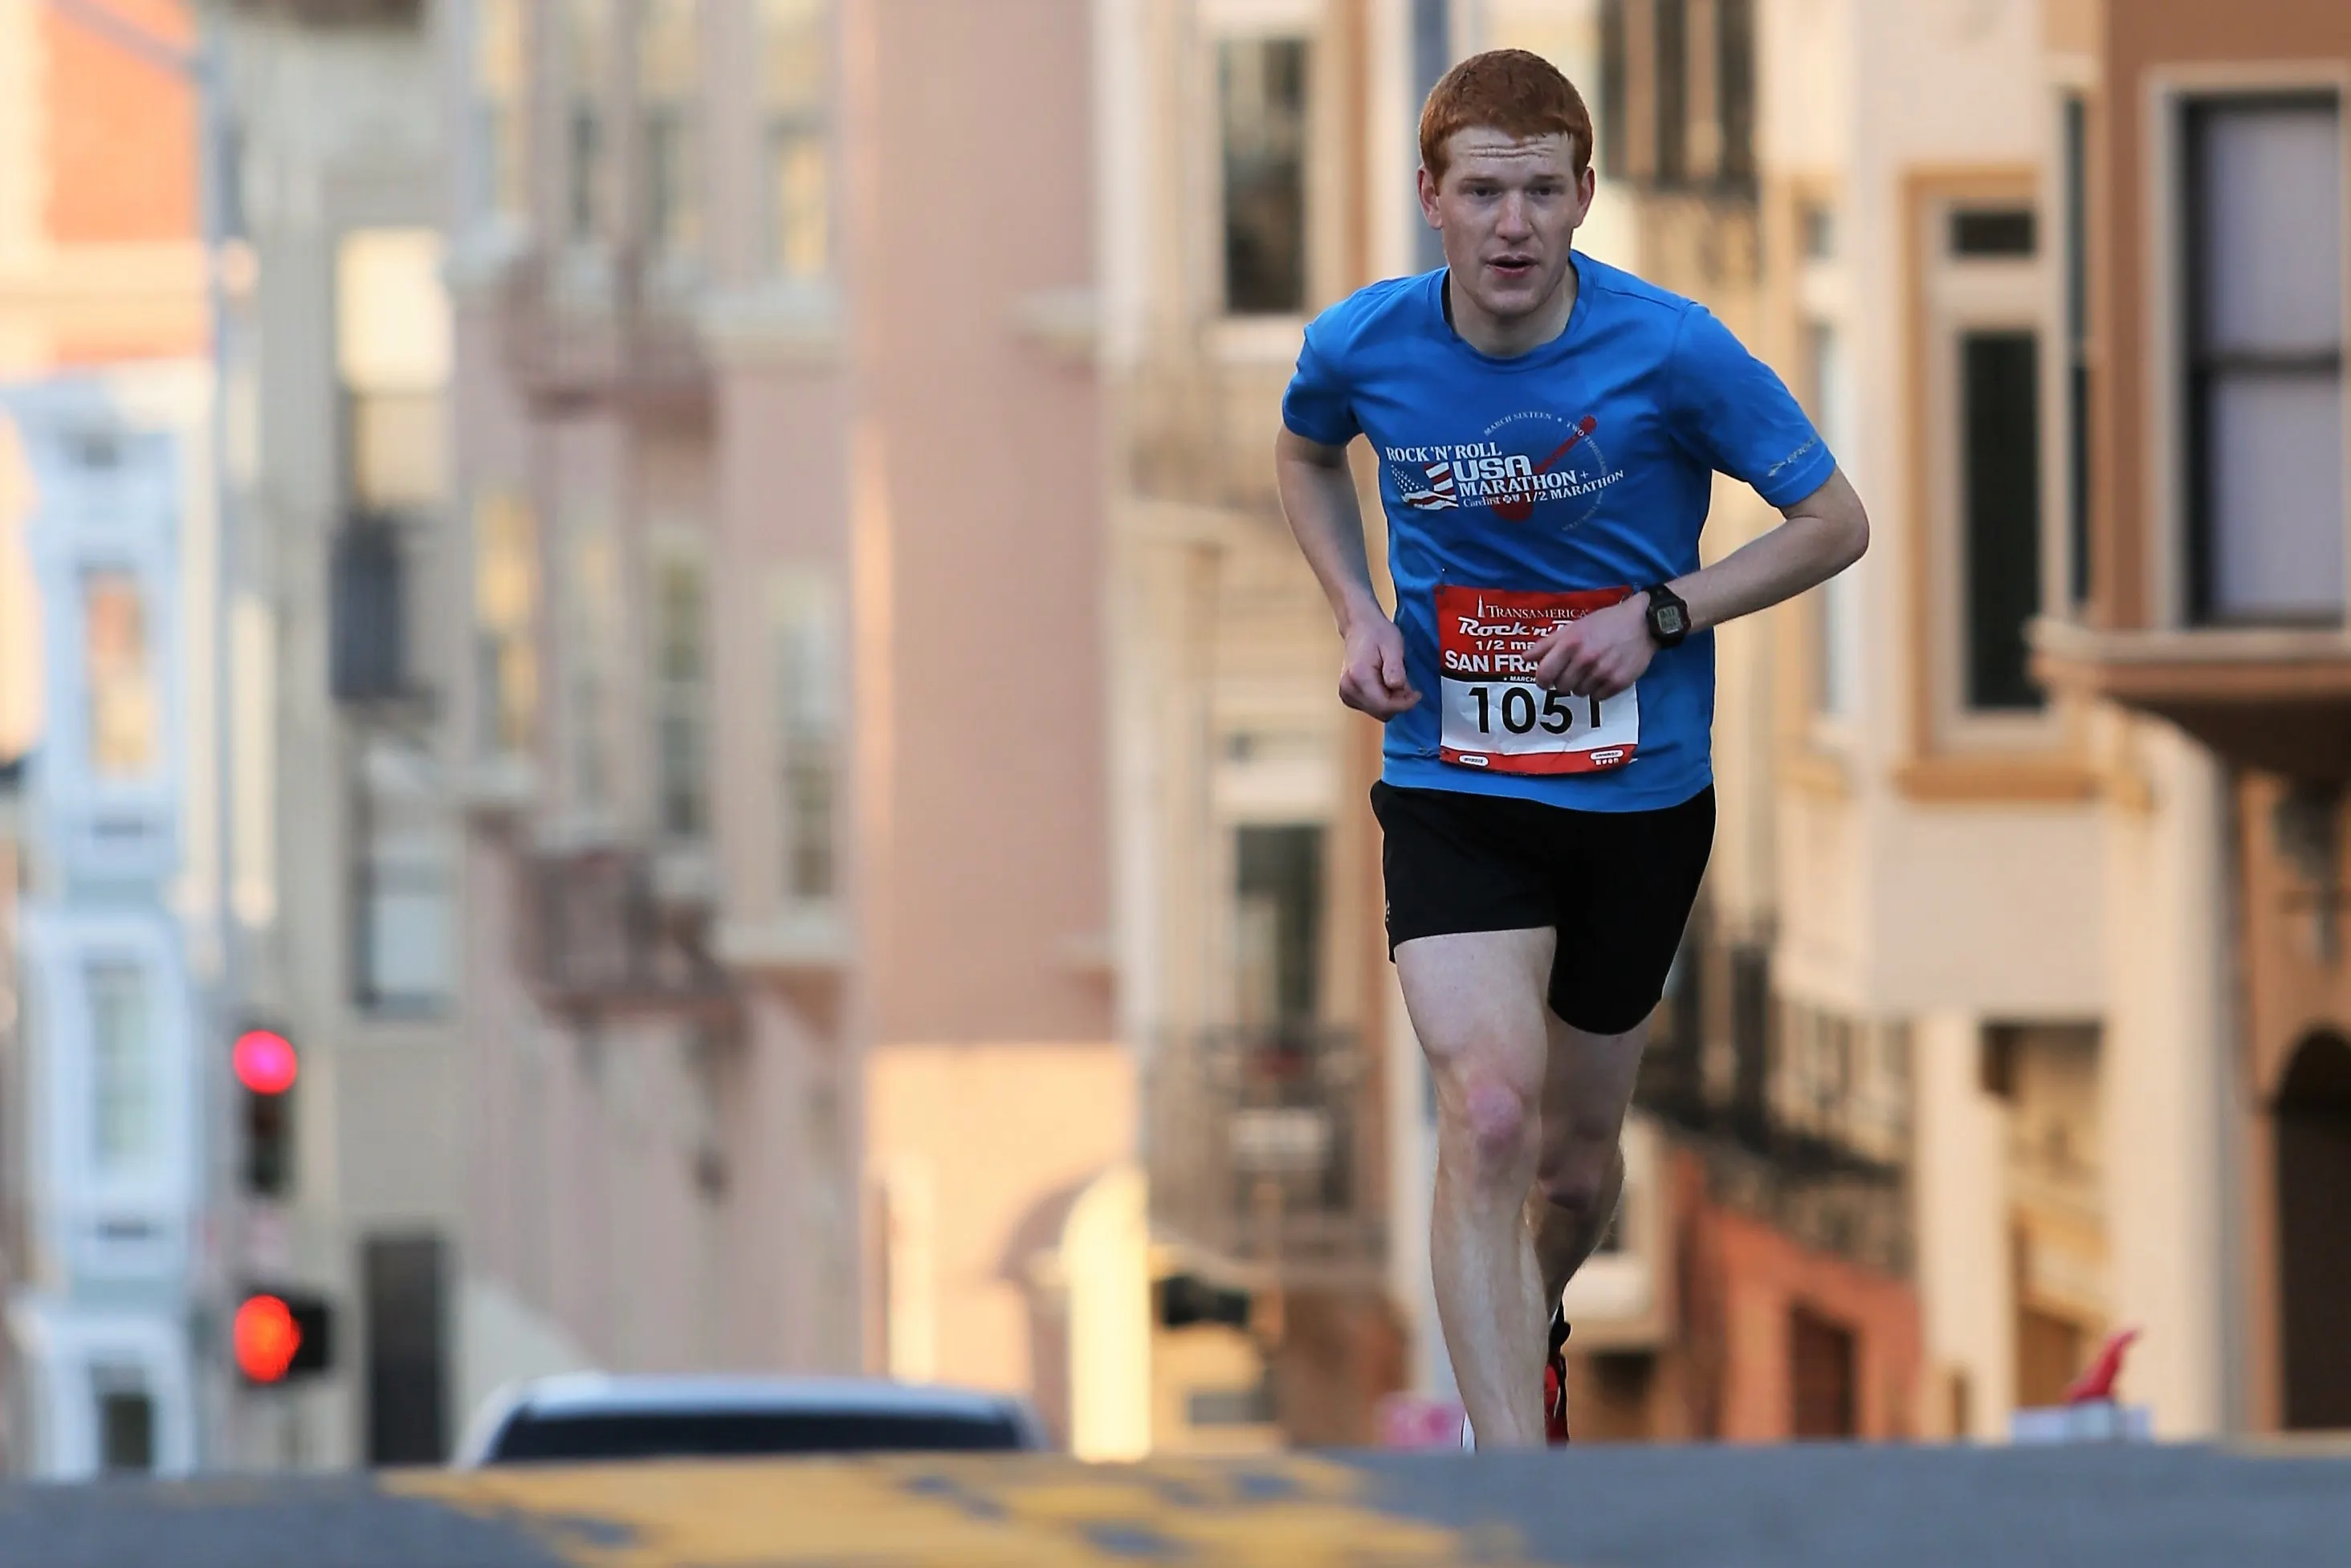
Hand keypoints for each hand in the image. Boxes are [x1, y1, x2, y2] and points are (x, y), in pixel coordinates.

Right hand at [1339, 615, 1420, 717]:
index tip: (1417, 694)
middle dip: (1399, 702)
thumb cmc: (1377, 633)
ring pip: (1378, 712)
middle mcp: (1348, 690)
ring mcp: (1347, 695)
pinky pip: (1372, 708)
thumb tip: (1397, 688)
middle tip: (1407, 685)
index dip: (1405, 704)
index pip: (1385, 706)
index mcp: (1359, 677)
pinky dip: (1383, 701)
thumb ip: (1395, 669)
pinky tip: (1386, 684)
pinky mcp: (1348, 697)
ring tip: (1395, 681)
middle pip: (1381, 712)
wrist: (1359, 627)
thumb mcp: (1393, 646)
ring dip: (1392, 702)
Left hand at [1532, 596, 1655, 699]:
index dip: (1542, 680)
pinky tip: (1604, 676)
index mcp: (1571, 643)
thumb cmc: (1606, 623)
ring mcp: (1602, 672)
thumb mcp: (1574, 627)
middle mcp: (1585, 659)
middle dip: (1563, 682)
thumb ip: (1547, 643)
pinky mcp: (1618, 682)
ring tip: (1591, 670)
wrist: (1644, 623)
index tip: (1546, 680)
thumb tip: (1525, 658)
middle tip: (1573, 671)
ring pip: (1579, 694)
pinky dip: (1598, 690)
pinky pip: (1597, 698)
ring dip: (1581, 686)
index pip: (1544, 674)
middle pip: (1561, 687)